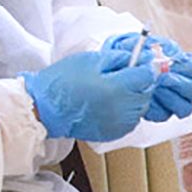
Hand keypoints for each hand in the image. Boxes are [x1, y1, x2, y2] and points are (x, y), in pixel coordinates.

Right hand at [21, 44, 164, 142]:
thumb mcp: (91, 60)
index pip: (147, 76)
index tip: (141, 63)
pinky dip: (127, 110)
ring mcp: (120, 123)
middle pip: (147, 92)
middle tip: (124, 75)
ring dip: (134, 97)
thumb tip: (139, 58)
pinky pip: (131, 119)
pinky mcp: (115, 133)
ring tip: (115, 89)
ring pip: (141, 107)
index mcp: (116, 89)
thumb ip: (119, 58)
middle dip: (140, 82)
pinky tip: (111, 103)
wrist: (44, 109)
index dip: (146, 67)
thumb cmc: (62, 82)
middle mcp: (122, 109)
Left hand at [105, 33, 191, 121]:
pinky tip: (143, 98)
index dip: (188, 68)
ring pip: (185, 106)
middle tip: (163, 79)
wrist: (104, 68)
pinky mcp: (157, 110)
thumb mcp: (131, 42)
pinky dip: (154, 108)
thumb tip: (159, 55)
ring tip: (152, 90)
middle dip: (181, 85)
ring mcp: (170, 98)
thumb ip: (148, 46)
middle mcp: (179, 83)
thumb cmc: (121, 52)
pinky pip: (164, 114)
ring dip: (168, 98)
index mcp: (179, 63)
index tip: (171, 64)